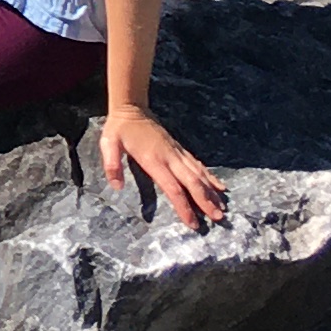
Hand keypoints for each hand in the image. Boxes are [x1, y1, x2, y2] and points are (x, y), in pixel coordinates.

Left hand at [100, 107, 228, 231]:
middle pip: (192, 182)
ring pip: (199, 174)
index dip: (183, 206)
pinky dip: (210, 177)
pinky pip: (198, 165)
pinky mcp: (180, 149)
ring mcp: (177, 152)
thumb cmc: (119, 129)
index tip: (192, 222)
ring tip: (222, 208)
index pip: (172, 187)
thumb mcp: (108, 144)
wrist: (132, 108)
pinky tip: (220, 187)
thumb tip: (117, 187)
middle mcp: (170, 157)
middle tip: (218, 218)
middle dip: (206, 201)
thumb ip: (111, 164)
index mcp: (153, 159)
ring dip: (211, 191)